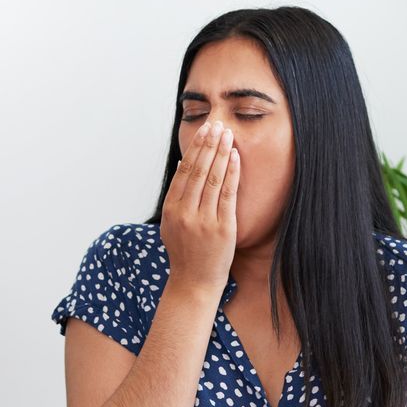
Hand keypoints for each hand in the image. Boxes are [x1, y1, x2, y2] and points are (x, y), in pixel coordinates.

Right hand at [160, 119, 239, 295]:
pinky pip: (227, 194)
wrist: (194, 283)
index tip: (204, 130)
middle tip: (217, 124)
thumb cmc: (185, 252)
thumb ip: (177, 195)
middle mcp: (185, 212)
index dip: (196, 148)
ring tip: (227, 134)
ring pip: (213, 178)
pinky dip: (231, 173)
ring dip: (221, 153)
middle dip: (209, 144)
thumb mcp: (172, 223)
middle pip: (198, 170)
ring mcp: (203, 220)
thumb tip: (185, 164)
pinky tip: (235, 157)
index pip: (185, 171)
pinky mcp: (222, 228)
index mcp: (171, 209)